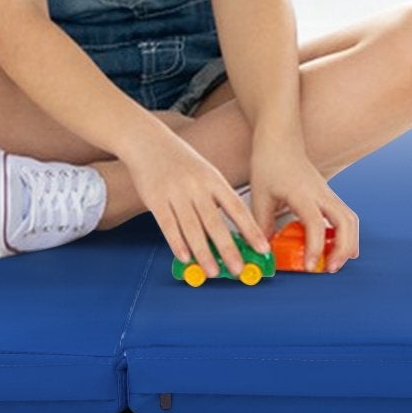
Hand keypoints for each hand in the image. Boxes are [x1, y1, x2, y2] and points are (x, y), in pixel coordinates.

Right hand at [126, 129, 270, 279]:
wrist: (148, 141)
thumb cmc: (180, 159)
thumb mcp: (206, 171)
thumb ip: (218, 196)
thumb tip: (234, 226)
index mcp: (214, 180)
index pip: (237, 208)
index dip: (251, 230)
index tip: (263, 248)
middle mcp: (197, 187)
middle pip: (215, 223)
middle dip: (228, 249)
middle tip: (239, 269)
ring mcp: (176, 193)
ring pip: (192, 229)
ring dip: (204, 253)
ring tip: (213, 272)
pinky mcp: (156, 200)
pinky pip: (168, 226)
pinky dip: (177, 244)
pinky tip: (186, 258)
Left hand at [248, 140, 359, 271]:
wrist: (280, 140)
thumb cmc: (269, 164)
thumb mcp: (259, 196)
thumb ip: (261, 225)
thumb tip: (264, 250)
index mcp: (302, 193)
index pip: (315, 224)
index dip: (314, 248)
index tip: (309, 267)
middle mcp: (320, 193)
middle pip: (345, 222)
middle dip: (343, 248)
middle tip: (331, 269)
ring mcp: (327, 193)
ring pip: (350, 219)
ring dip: (349, 242)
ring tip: (337, 262)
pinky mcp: (328, 195)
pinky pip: (345, 215)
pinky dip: (346, 233)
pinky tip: (338, 247)